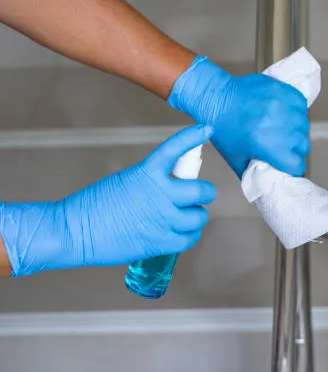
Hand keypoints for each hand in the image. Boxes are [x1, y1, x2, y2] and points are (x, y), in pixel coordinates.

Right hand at [0, 126, 215, 276]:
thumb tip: (173, 189)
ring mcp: (163, 219)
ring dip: (195, 216)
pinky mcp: (162, 242)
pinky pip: (190, 238)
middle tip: (197, 196)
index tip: (206, 129)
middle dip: (203, 193)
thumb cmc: (95, 206)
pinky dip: (189, 235)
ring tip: (184, 217)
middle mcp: (161, 194)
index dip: (193, 137)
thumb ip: (152, 181)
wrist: (76, 230)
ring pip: (200, 217)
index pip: (175, 149)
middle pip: (202, 191)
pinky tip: (181, 232)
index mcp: (148, 173)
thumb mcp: (125, 180)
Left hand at [167, 56, 309, 176]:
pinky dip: (296, 111)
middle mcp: (279, 125)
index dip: (292, 168)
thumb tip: (267, 187)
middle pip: (303, 146)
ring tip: (282, 129)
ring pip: (304, 126)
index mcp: (268, 145)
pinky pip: (302, 106)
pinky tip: (284, 114)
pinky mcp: (283, 90)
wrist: (215, 97)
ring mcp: (283, 105)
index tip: (287, 165)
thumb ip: (254, 175)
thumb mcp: (236, 160)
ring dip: (296, 130)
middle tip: (282, 147)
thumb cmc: (223, 129)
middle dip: (295, 150)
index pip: (297, 165)